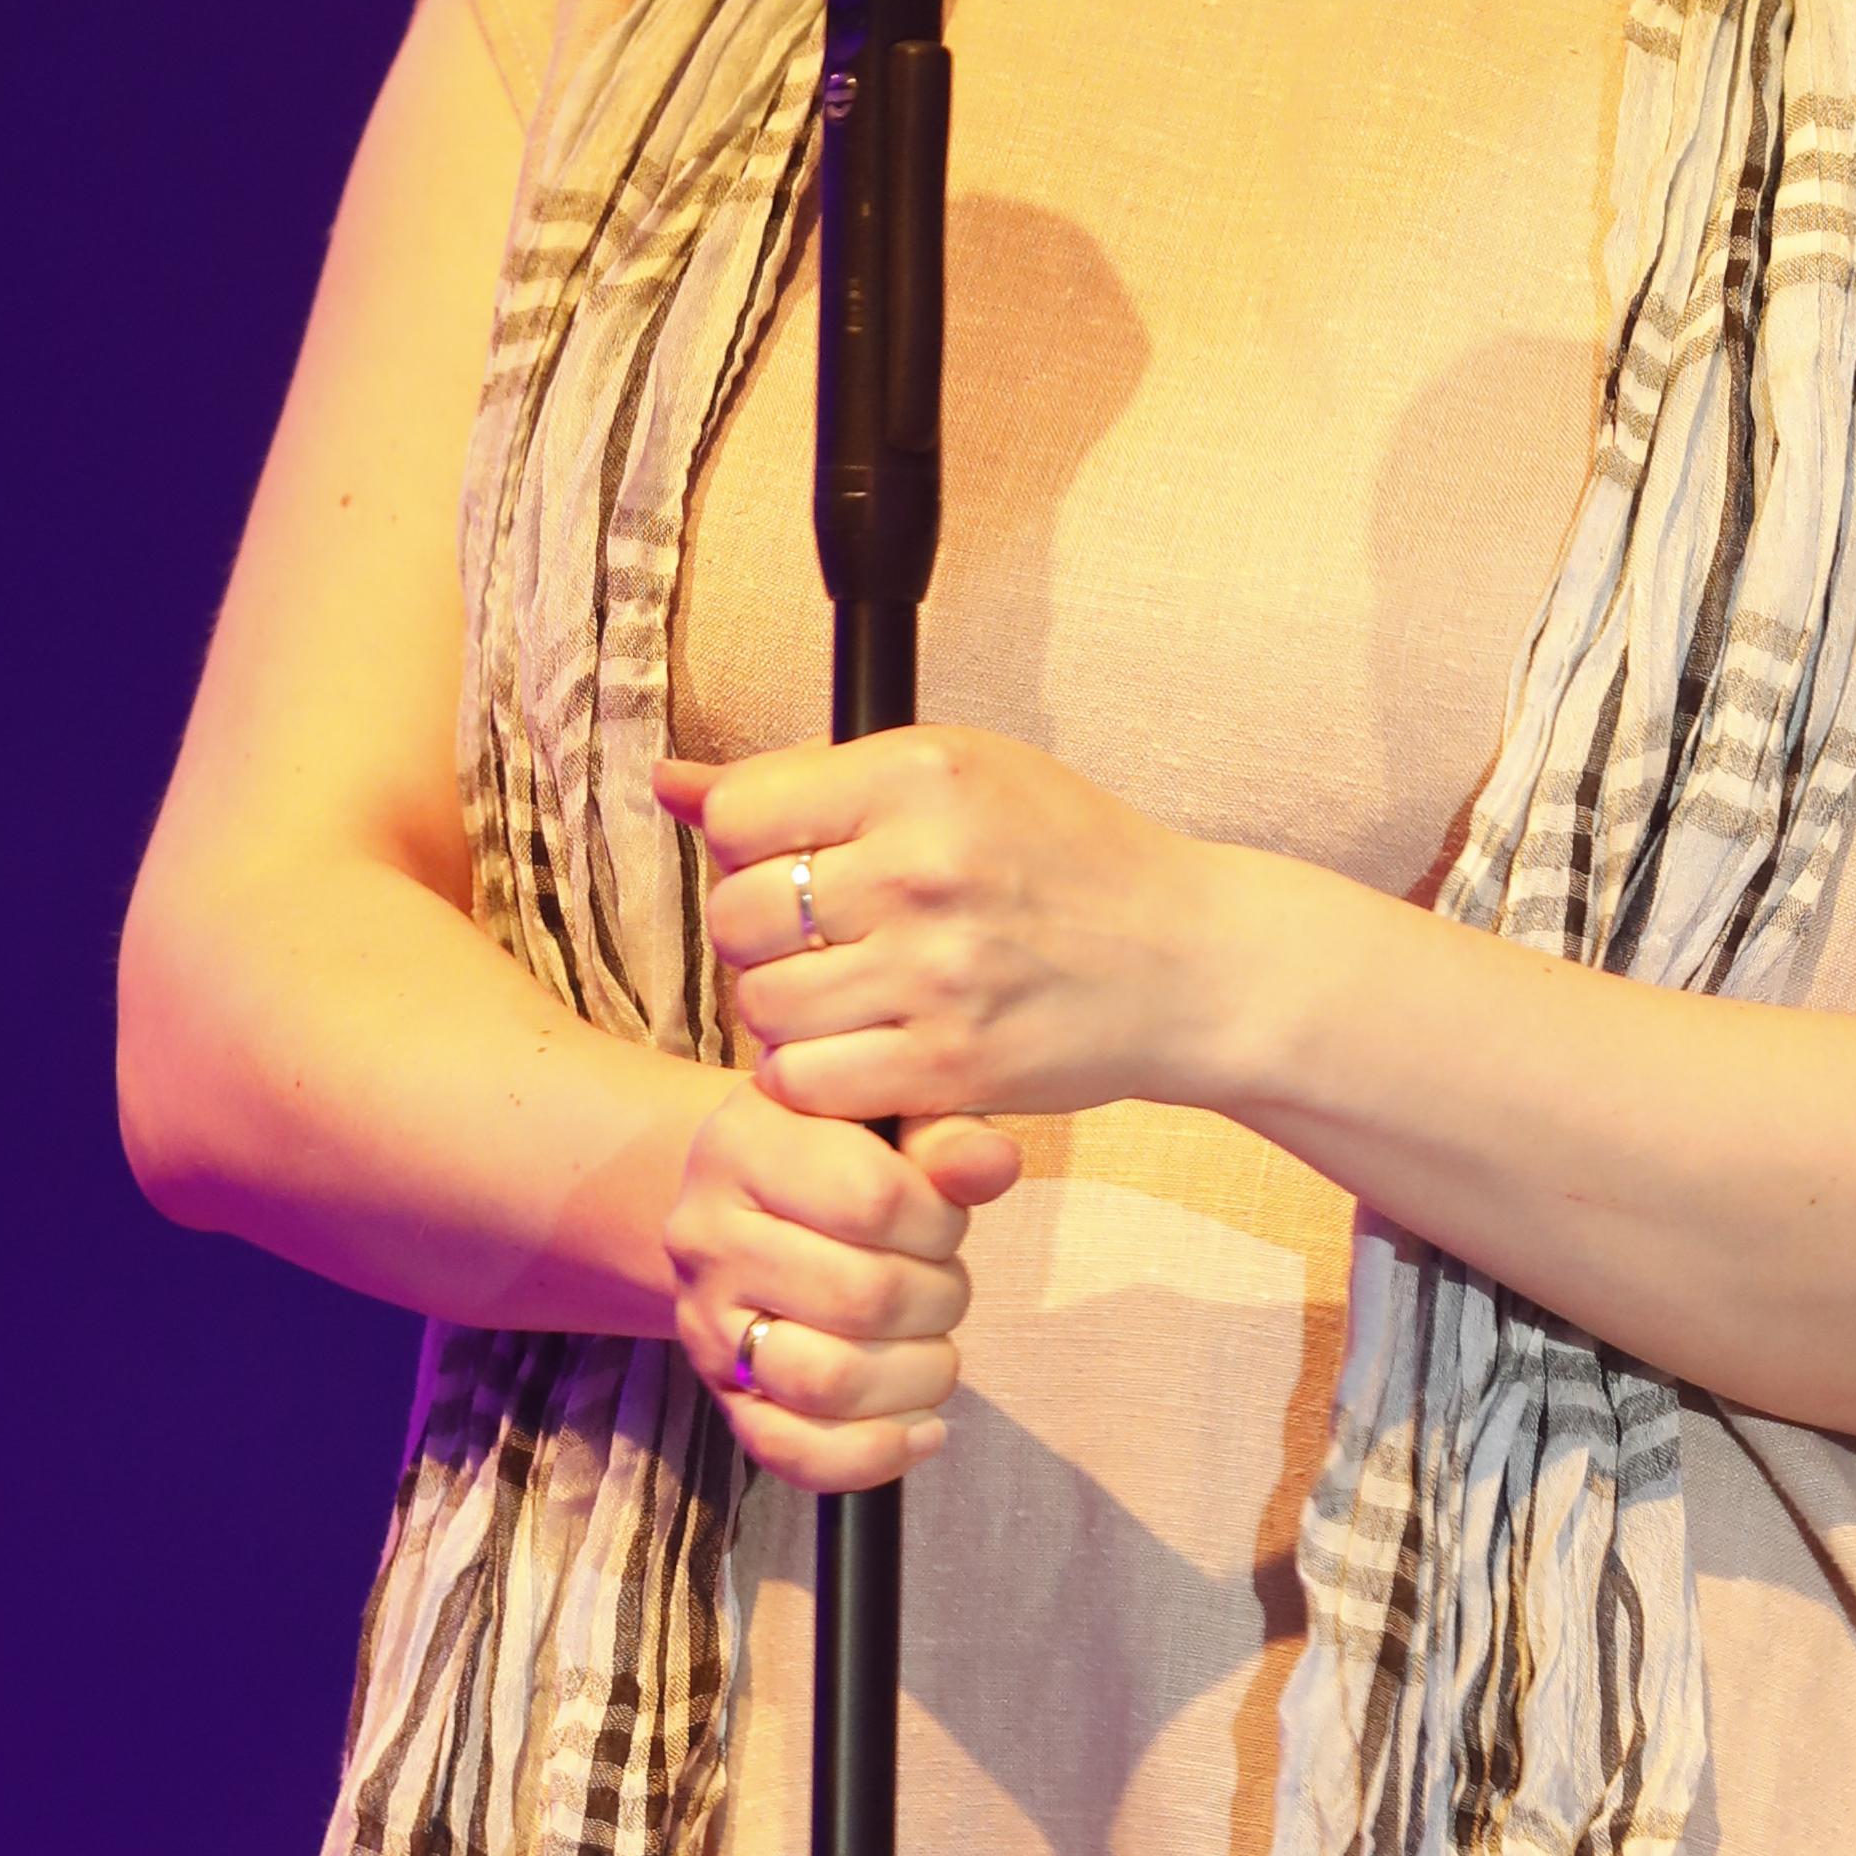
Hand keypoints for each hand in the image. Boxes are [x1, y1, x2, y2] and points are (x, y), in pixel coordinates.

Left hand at [655, 727, 1234, 1134]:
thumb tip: (668, 784)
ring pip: (761, 1006)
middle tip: (820, 943)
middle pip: (736, 915)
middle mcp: (923, 867)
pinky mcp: (950, 1066)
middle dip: (759, 936)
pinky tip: (863, 1049)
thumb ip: (807, 779)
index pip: (738, 815)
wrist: (1187, 962)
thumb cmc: (1064, 856)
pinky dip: (817, 1077)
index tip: (793, 866)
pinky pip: (807, 1081)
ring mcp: (936, 973)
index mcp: (920, 775)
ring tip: (846, 996)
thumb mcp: (954, 775)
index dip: (745, 848)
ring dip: (785, 1012)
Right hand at [659, 1059, 1019, 1494]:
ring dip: (916, 1375)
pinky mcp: (721, 1398)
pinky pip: (795, 1453)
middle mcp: (706, 1236)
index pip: (873, 1198)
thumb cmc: (834, 1152)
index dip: (939, 1218)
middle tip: (941, 1282)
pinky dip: (877, 1454)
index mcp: (745, 1144)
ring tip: (931, 1345)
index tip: (943, 1215)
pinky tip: (923, 1428)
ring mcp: (705, 1325)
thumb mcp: (885, 1116)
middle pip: (862, 1298)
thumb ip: (943, 1132)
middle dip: (938, 1298)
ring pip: (830, 1382)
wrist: (743, 1205)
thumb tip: (994, 1163)